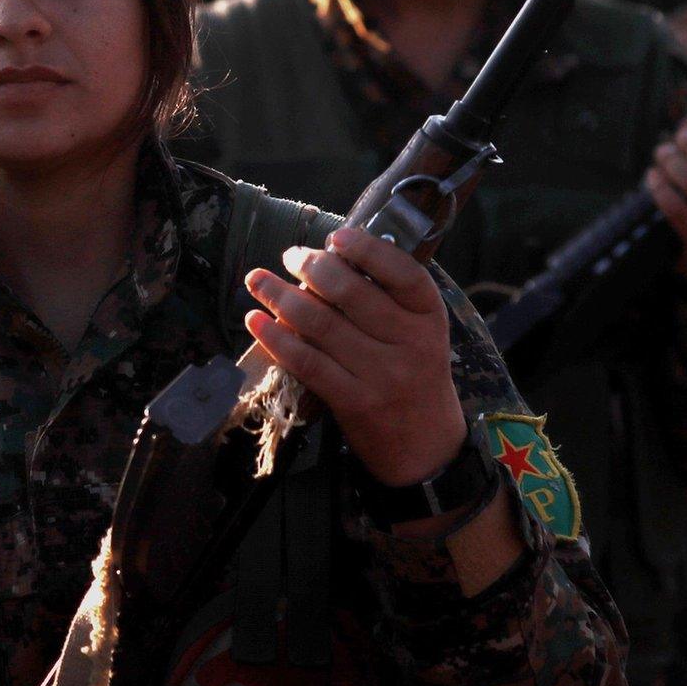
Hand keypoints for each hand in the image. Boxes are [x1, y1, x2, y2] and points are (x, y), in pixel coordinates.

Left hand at [243, 227, 466, 486]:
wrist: (428, 449)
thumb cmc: (416, 376)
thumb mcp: (420, 333)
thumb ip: (388, 299)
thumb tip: (329, 258)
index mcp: (430, 317)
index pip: (402, 272)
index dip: (366, 249)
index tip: (335, 236)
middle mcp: (410, 343)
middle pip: (351, 293)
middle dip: (311, 267)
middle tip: (291, 256)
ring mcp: (382, 375)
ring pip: (321, 324)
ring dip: (280, 297)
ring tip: (258, 280)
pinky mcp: (354, 402)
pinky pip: (307, 362)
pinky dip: (276, 337)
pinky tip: (256, 319)